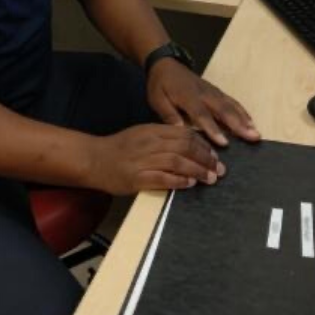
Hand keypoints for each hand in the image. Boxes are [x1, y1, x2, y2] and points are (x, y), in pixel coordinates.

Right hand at [87, 124, 226, 193]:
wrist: (94, 159)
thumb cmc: (120, 147)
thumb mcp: (142, 134)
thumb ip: (163, 137)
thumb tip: (190, 144)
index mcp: (152, 130)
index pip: (184, 134)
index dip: (203, 144)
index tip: (214, 155)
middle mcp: (150, 142)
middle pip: (185, 147)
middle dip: (206, 158)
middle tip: (220, 169)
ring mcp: (143, 160)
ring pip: (177, 162)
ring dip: (197, 170)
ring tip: (211, 178)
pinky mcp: (137, 177)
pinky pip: (163, 178)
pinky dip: (179, 180)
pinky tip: (190, 183)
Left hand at [147, 58, 260, 147]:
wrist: (165, 63)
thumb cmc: (160, 85)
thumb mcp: (157, 100)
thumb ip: (168, 115)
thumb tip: (179, 132)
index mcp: (188, 97)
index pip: (202, 115)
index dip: (213, 129)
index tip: (224, 143)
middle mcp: (204, 94)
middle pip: (223, 110)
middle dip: (239, 125)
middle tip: (253, 137)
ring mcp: (212, 92)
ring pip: (231, 106)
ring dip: (245, 119)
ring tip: (256, 133)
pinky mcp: (216, 91)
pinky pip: (232, 101)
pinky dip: (243, 111)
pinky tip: (251, 122)